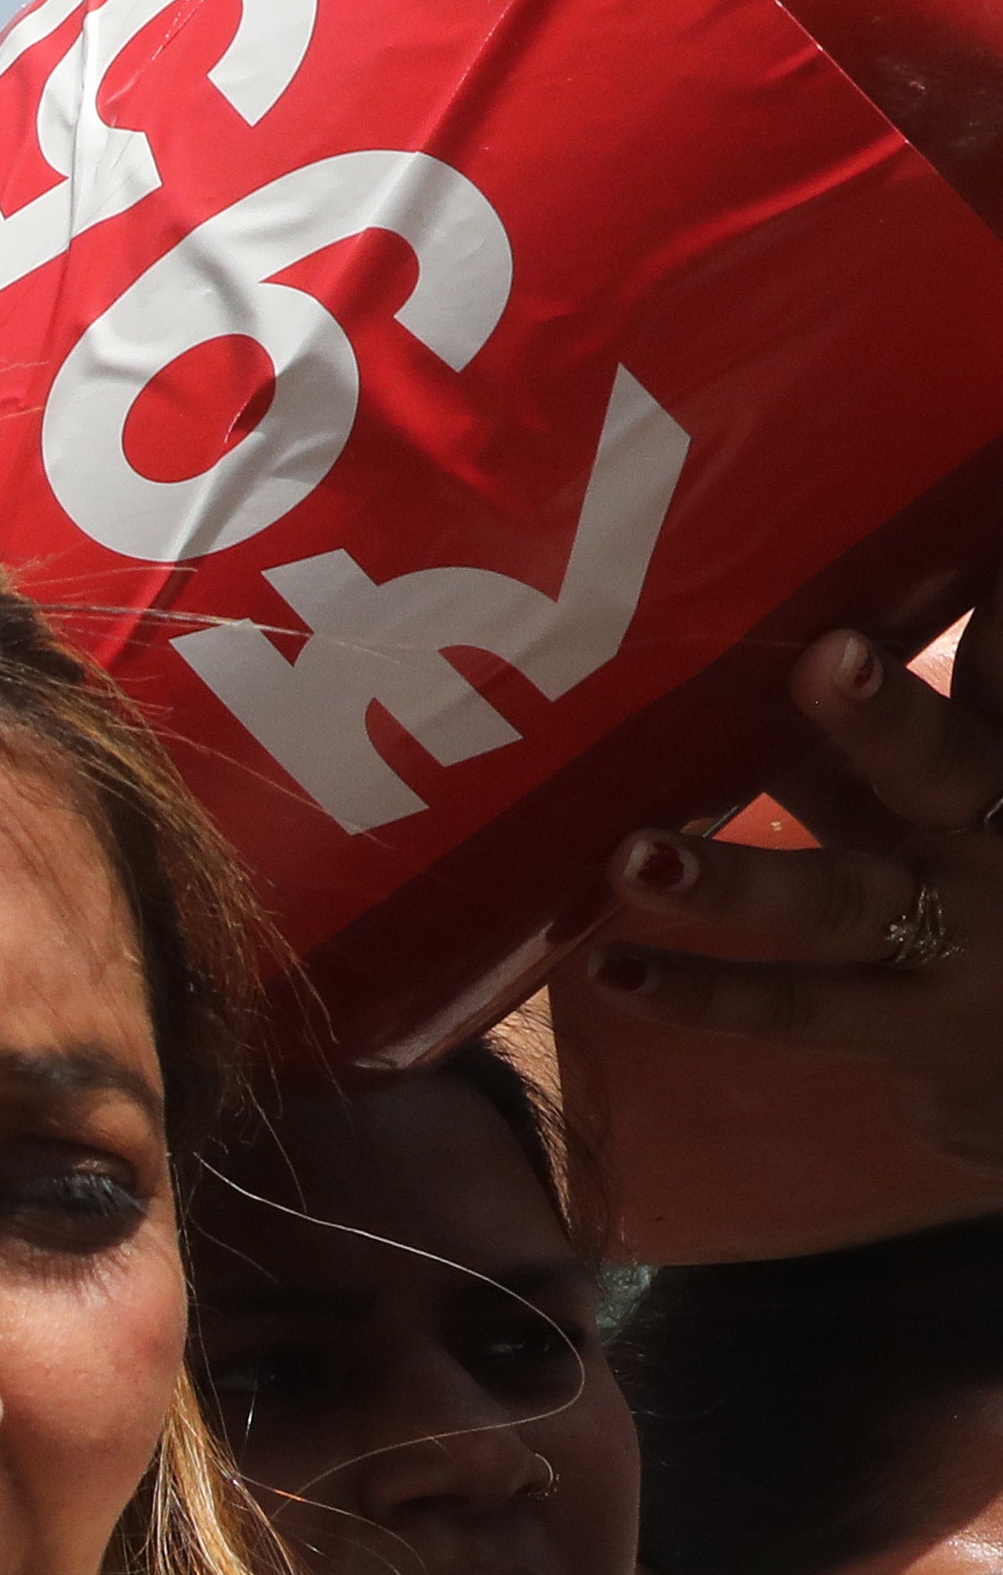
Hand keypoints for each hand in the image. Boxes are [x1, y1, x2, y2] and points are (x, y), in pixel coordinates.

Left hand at [578, 623, 1002, 1160]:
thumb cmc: (990, 892)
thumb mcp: (968, 792)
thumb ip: (895, 726)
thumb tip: (790, 623)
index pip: (999, 669)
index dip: (994, 612)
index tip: (970, 548)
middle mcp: (988, 837)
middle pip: (941, 763)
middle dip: (884, 715)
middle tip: (825, 659)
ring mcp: (952, 938)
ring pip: (843, 898)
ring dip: (735, 880)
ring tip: (636, 857)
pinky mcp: (909, 1027)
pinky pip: (795, 1007)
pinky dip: (701, 995)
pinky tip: (611, 973)